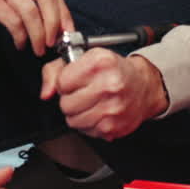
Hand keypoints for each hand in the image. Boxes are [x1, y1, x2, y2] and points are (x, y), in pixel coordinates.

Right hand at [0, 0, 73, 55]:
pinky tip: (19, 41)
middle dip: (54, 23)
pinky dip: (20, 35)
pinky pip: (13, 20)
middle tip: (53, 41)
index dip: (62, 11)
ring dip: (37, 34)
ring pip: (30, 10)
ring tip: (36, 46)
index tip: (67, 30)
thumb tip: (56, 20)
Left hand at [40, 50, 168, 140]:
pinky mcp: (114, 127)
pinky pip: (86, 131)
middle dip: (70, 99)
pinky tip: (98, 112)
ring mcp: (112, 108)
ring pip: (73, 121)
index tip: (75, 80)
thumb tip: (46, 93)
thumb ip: (55, 70)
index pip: (62, 82)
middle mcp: (108, 85)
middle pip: (66, 104)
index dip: (65, 82)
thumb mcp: (84, 58)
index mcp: (99, 63)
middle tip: (83, 92)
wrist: (143, 85)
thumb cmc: (112, 70)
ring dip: (78, 113)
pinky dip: (88, 124)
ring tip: (91, 102)